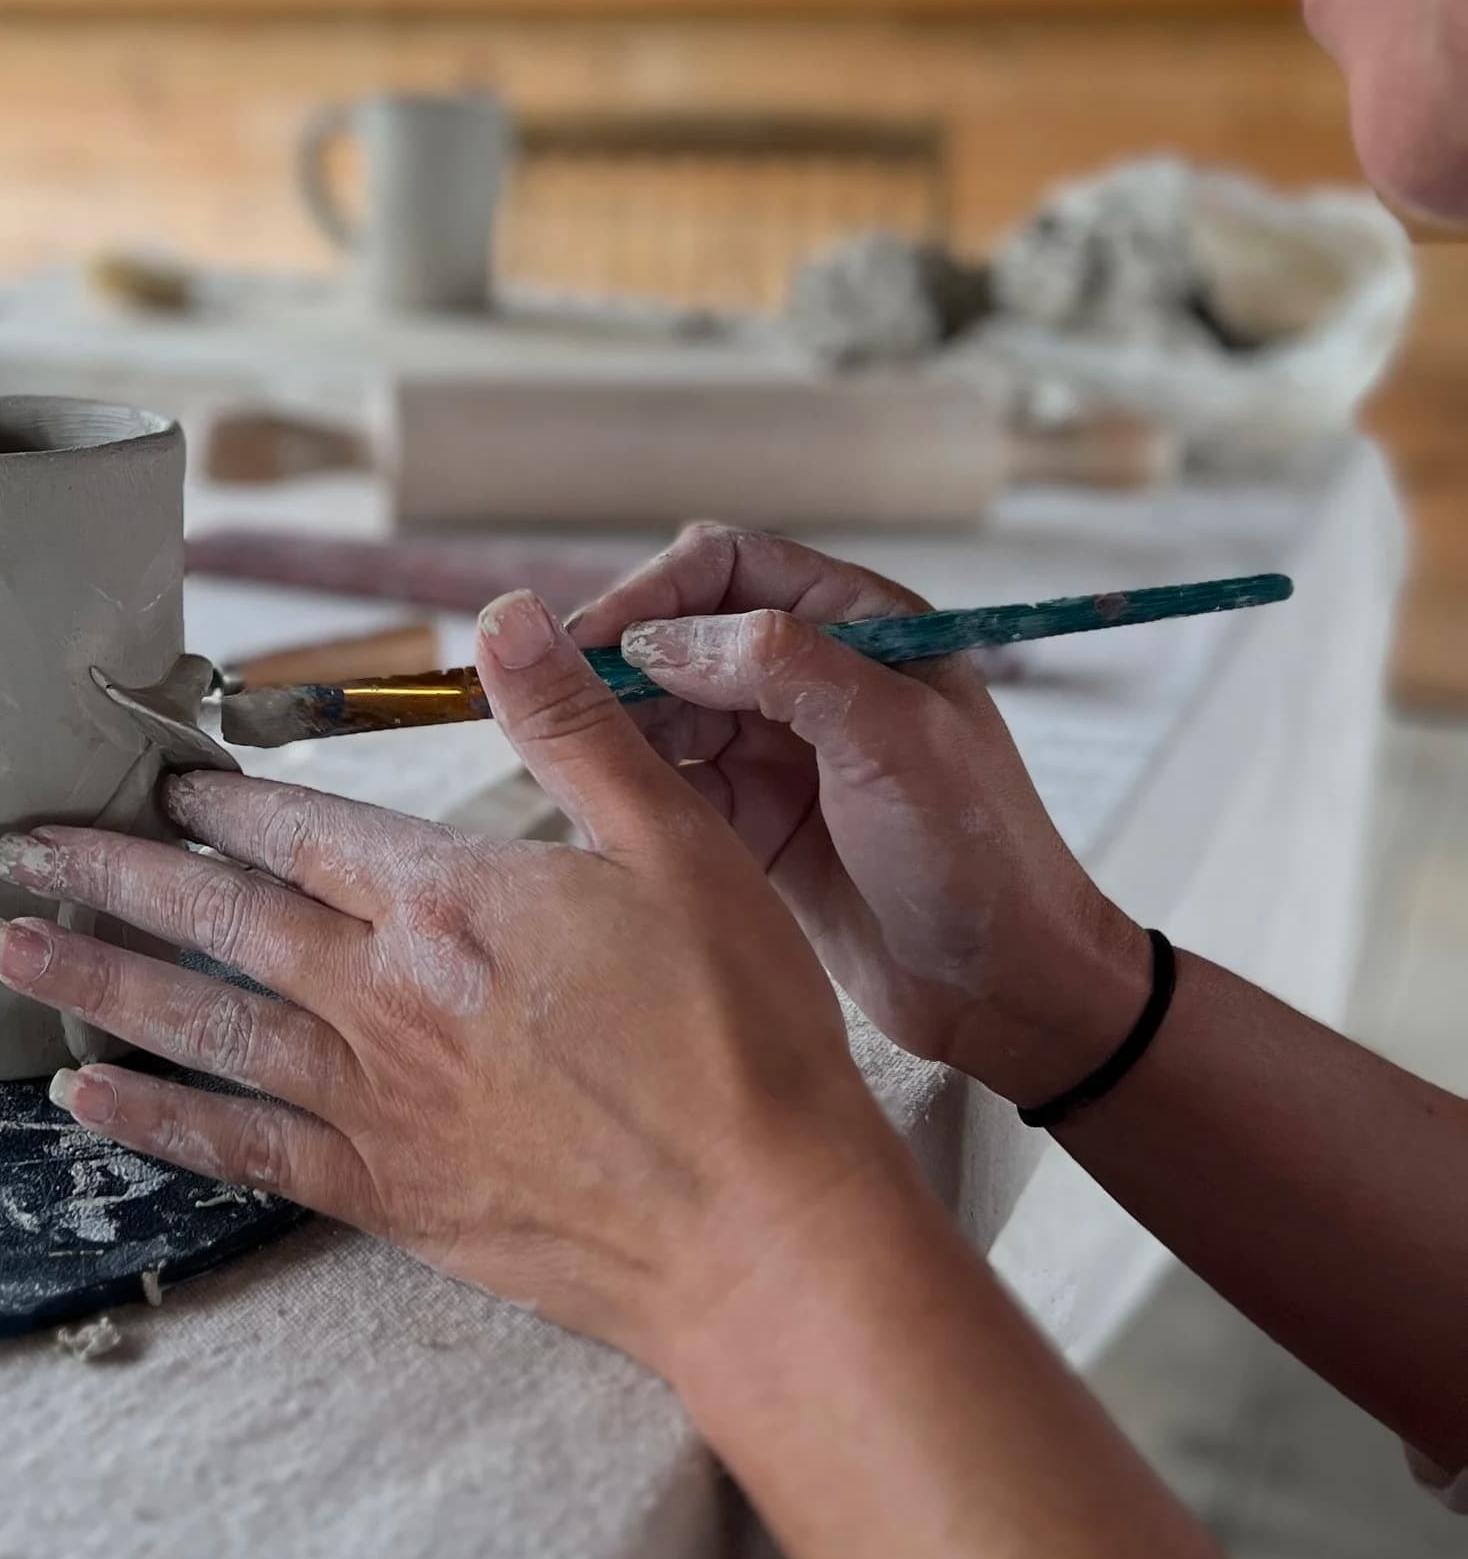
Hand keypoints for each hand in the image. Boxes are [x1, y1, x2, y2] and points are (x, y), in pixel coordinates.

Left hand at [0, 590, 912, 1376]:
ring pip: (199, 1024)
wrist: (765, 1235)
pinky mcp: (386, 1196)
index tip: (156, 780)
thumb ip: (573, 728)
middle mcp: (384, 996)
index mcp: (447, 900)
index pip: (299, 829)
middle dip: (110, 872)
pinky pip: (237, 1150)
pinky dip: (152, 1120)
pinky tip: (83, 1099)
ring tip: (9, 948)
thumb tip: (504, 611)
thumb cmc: (743, 1039)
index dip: (219, 799)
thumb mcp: (680, 847)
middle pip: (219, 917)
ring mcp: (375, 1103)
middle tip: (17, 846)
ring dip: (96, 979)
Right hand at [567, 524, 1147, 1103]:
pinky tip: (595, 805)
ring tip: (562, 758)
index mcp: (858, 625)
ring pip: (659, 709)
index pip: (728, 566)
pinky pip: (664, 781)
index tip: (593, 642)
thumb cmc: (979, 854)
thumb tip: (661, 640)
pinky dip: (625, 785)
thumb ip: (783, 667)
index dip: (654, 594)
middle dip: (614, 662)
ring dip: (610, 726)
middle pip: (678, 635)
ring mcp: (776, 748)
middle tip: (548, 703)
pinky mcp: (750, 819)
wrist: (1010, 993)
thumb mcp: (894, 740)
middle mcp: (809, 674)